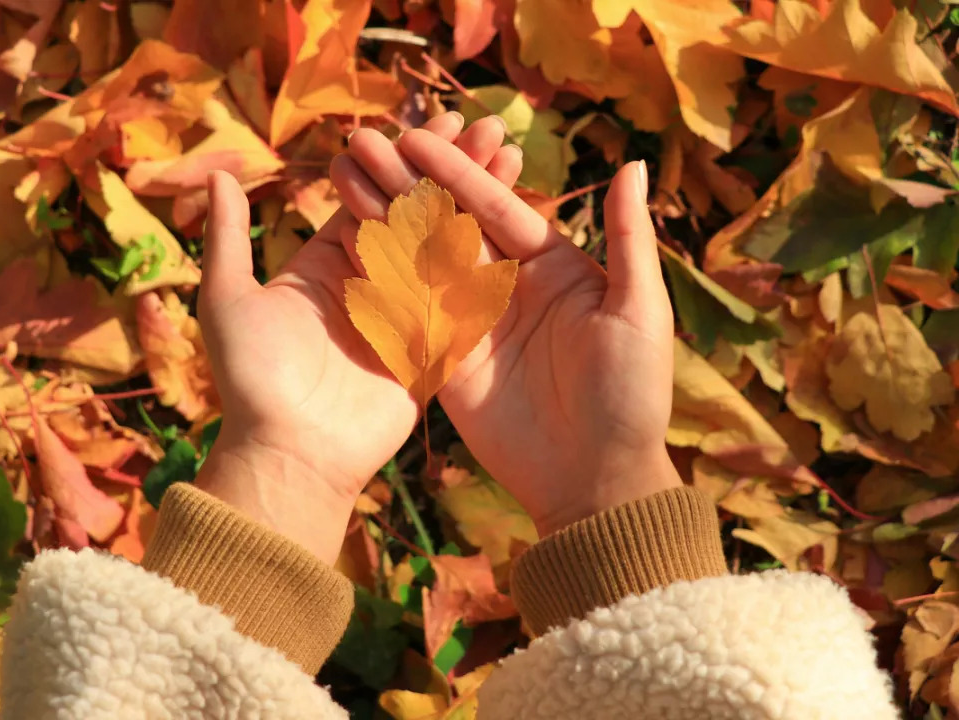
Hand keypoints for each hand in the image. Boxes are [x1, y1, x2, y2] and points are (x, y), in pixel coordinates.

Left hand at [195, 114, 523, 563]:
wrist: (293, 454)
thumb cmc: (253, 379)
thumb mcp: (230, 299)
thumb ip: (230, 236)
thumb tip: (220, 172)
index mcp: (327, 264)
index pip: (369, 196)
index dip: (402, 157)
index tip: (435, 119)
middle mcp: (370, 284)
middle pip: (416, 212)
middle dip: (450, 167)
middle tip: (485, 124)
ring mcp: (405, 314)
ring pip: (447, 245)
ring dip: (477, 198)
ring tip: (510, 154)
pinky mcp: (433, 347)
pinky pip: (463, 295)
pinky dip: (489, 255)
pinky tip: (519, 215)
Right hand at [339, 126, 680, 536]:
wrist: (595, 481)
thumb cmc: (631, 395)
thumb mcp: (638, 310)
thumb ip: (627, 237)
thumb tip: (633, 163)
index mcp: (551, 265)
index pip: (496, 207)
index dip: (457, 172)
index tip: (416, 140)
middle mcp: (506, 287)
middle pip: (452, 224)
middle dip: (412, 185)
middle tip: (367, 144)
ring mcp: (472, 324)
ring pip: (423, 261)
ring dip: (388, 221)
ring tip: (348, 180)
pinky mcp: (446, 362)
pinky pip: (411, 315)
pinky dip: (382, 281)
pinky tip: (348, 246)